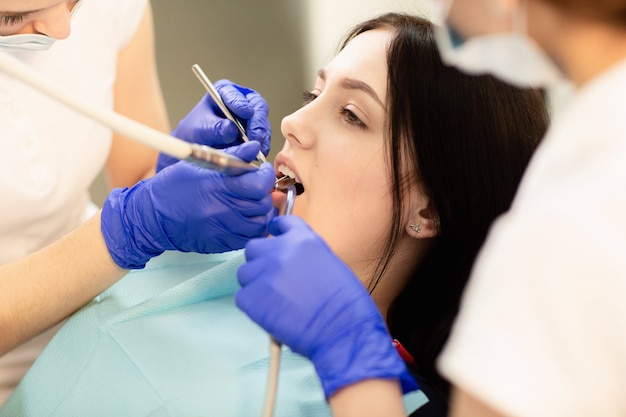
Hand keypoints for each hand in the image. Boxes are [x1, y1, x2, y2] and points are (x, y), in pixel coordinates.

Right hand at [102, 143, 275, 268]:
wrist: (153, 217)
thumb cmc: (174, 186)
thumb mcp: (201, 163)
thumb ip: (233, 156)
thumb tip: (255, 147)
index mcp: (217, 187)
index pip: (258, 184)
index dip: (265, 176)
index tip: (261, 171)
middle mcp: (221, 211)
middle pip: (262, 204)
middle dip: (265, 193)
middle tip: (257, 186)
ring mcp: (222, 230)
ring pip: (260, 224)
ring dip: (262, 212)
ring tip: (253, 202)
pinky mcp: (221, 244)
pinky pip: (249, 238)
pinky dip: (253, 227)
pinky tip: (246, 217)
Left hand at [157, 79, 270, 171]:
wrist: (197, 148)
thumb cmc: (196, 133)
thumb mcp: (201, 130)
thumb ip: (215, 129)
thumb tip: (232, 130)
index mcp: (224, 92)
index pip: (236, 95)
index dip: (242, 104)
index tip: (246, 113)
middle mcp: (241, 101)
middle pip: (257, 106)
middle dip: (257, 123)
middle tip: (256, 137)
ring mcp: (251, 117)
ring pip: (263, 123)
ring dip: (262, 136)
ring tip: (259, 149)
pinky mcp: (256, 132)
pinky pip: (264, 137)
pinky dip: (262, 145)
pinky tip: (260, 154)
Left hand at [236, 216, 417, 397]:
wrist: (341, 330)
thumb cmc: (345, 304)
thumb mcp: (330, 264)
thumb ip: (306, 256)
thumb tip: (291, 262)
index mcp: (303, 240)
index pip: (282, 224)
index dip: (276, 232)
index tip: (274, 236)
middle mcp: (280, 251)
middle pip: (254, 248)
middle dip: (261, 262)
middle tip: (273, 280)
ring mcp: (264, 274)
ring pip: (245, 273)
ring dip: (255, 284)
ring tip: (273, 301)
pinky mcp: (252, 298)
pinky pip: (242, 297)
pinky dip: (252, 306)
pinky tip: (269, 313)